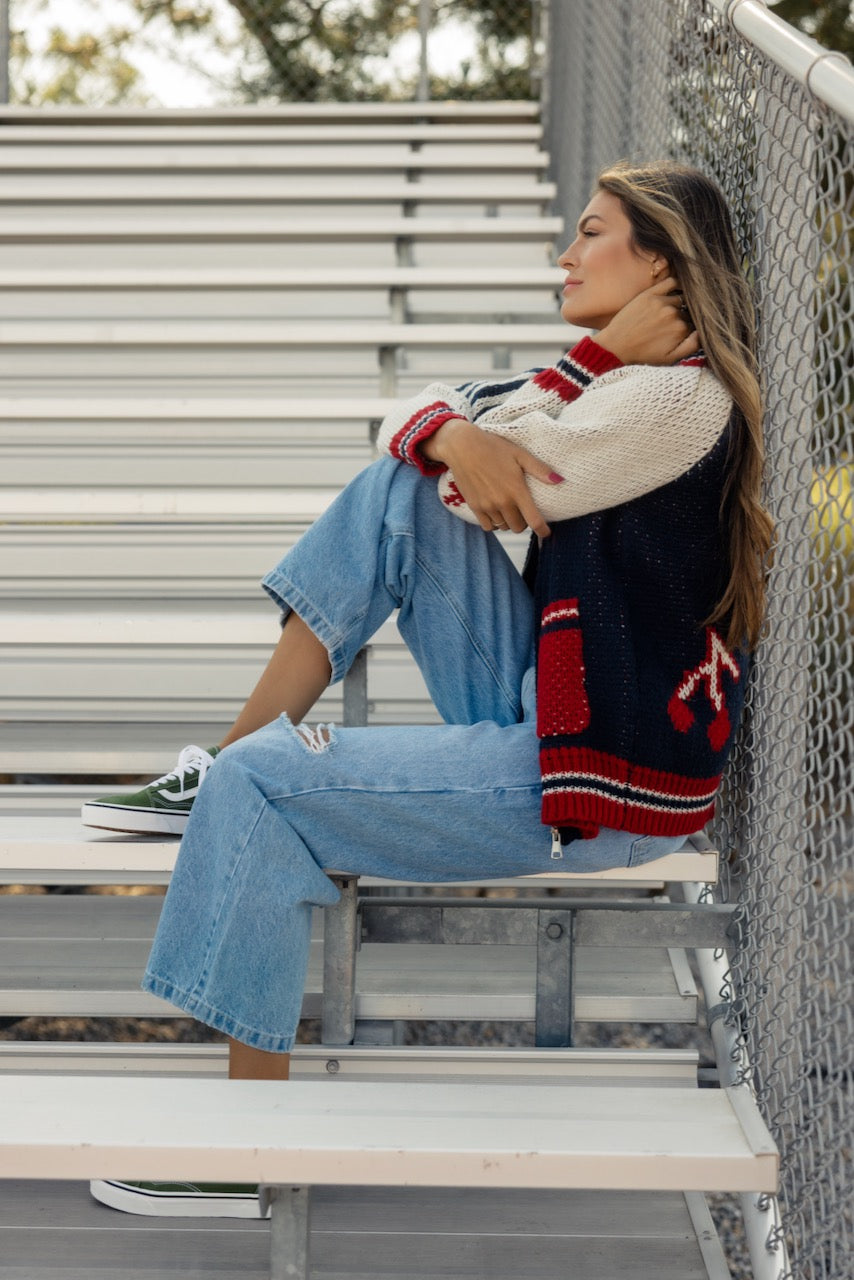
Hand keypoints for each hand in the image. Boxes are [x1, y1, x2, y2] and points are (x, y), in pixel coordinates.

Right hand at [423, 418, 561, 536]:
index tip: (546, 533)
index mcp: (517, 490)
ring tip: (509, 509)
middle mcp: (502, 502)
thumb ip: (539, 469)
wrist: (463, 446)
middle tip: (523, 511)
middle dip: (524, 523)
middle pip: (518, 527)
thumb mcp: (519, 454)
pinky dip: (495, 524)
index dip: (542, 530)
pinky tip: (496, 513)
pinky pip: (488, 526)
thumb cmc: (493, 447)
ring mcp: (487, 506)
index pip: (534, 520)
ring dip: (509, 522)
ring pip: (503, 527)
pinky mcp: (474, 507)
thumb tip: (560, 480)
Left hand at [595, 276, 698, 364]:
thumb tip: (704, 332)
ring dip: (681, 302)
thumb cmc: (643, 355)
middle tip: (675, 323)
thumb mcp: (670, 358)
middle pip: (688, 311)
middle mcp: (673, 314)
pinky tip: (679, 287)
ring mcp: (661, 302)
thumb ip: (692, 346)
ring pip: (681, 298)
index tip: (685, 331)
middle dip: (686, 316)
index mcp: (680, 329)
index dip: (691, 327)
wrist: (616, 347)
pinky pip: (671, 282)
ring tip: (674, 309)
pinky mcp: (650, 294)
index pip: (695, 323)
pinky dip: (679, 282)